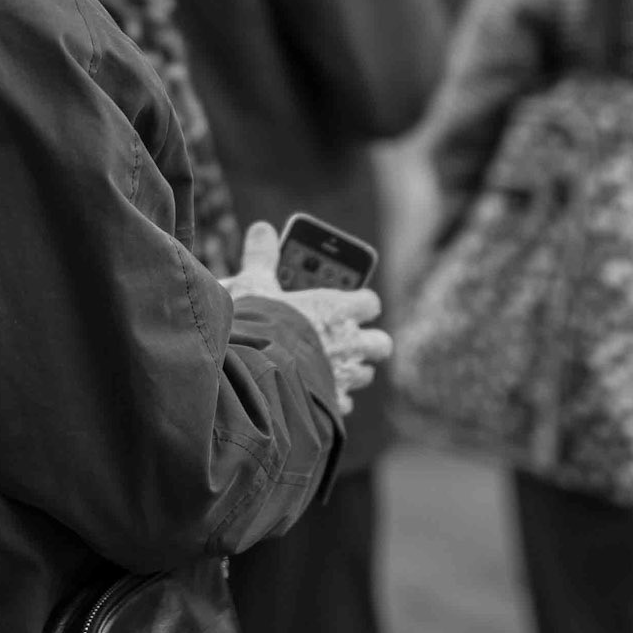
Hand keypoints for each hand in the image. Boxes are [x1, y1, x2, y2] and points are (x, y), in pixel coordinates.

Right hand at [223, 220, 391, 413]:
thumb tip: (261, 228)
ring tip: (330, 367)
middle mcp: (350, 343)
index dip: (361, 303)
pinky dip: (334, 398)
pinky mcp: (332, 404)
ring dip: (352, 369)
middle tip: (344, 337)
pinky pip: (345, 402)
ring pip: (365, 373)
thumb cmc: (256, 325)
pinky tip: (316, 394)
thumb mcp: (254, 284)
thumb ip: (262, 256)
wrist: (251, 375)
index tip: (349, 302)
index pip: (370, 302)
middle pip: (380, 343)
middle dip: (366, 341)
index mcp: (338, 309)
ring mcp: (344, 376)